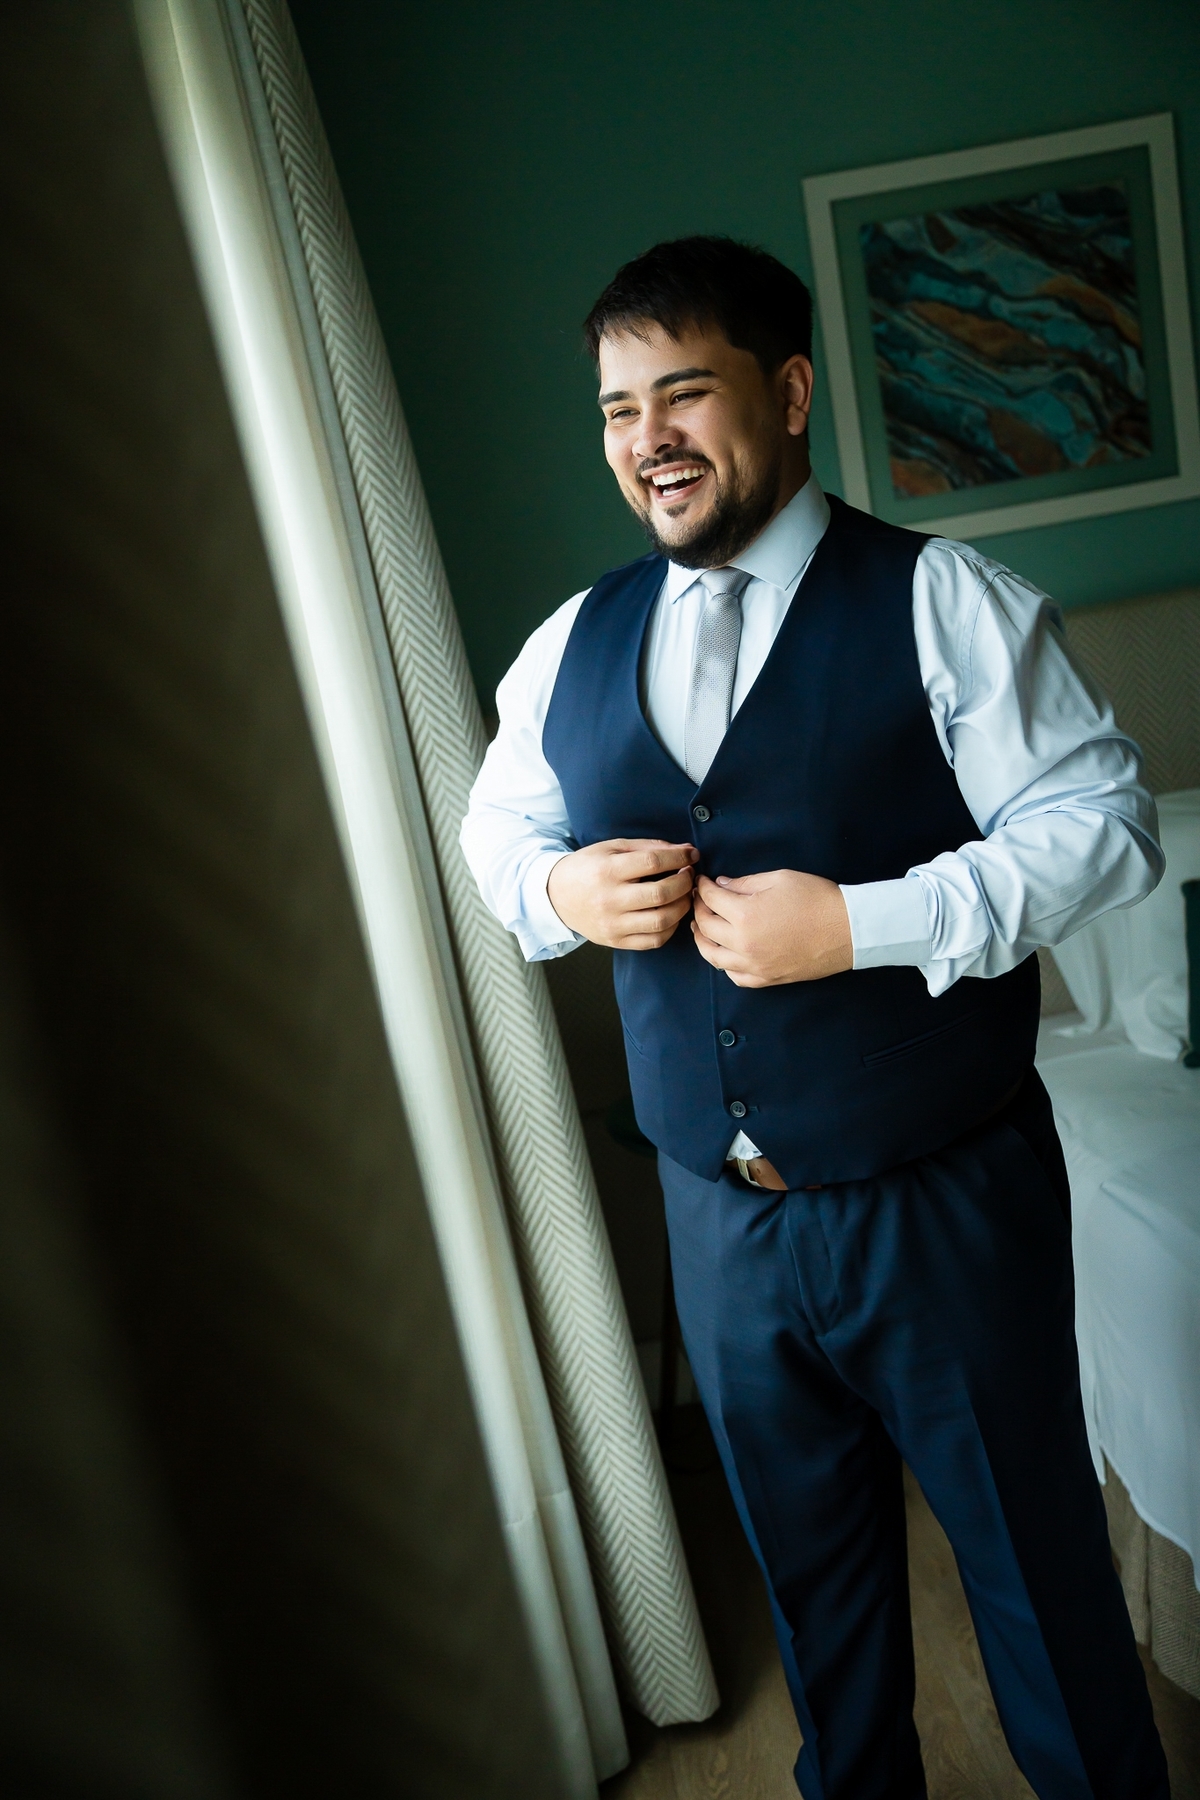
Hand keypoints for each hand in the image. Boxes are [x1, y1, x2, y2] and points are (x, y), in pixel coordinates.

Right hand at [547, 838, 698, 949]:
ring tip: (684, 895)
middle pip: (660, 894)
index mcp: (607, 870)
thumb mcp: (611, 848)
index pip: (652, 862)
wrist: (556, 896)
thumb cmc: (587, 868)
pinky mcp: (616, 941)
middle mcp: (609, 899)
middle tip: (689, 875)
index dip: (679, 858)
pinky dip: (671, 928)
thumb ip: (647, 847)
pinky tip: (671, 914)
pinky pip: (654, 940)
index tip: (691, 854)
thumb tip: (684, 850)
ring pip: (661, 920)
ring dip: (682, 906)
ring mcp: (613, 924)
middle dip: (684, 882)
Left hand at [691, 869, 852, 985]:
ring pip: (713, 956)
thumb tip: (721, 886)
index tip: (702, 882)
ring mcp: (754, 965)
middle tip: (700, 900)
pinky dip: (724, 964)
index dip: (703, 887)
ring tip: (701, 927)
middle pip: (706, 927)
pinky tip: (724, 953)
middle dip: (699, 909)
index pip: (710, 899)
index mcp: (744, 915)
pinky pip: (734, 976)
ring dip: (702, 939)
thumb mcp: (778, 879)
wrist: (848, 929)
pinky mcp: (767, 978)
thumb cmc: (816, 899)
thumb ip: (744, 883)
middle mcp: (743, 944)